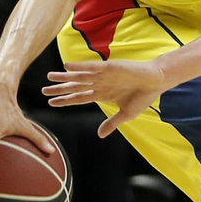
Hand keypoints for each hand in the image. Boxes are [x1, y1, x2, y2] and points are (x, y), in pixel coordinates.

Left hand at [44, 60, 168, 135]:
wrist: (156, 82)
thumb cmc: (143, 96)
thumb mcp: (126, 114)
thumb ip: (111, 123)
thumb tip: (100, 135)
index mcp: (103, 94)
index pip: (80, 98)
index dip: (66, 100)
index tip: (52, 103)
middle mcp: (100, 84)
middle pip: (76, 87)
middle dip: (60, 89)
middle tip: (44, 91)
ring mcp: (104, 75)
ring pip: (80, 76)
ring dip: (64, 77)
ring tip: (50, 77)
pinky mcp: (110, 67)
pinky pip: (91, 67)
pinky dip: (79, 66)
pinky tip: (67, 66)